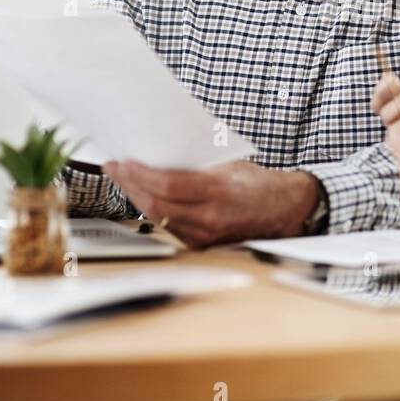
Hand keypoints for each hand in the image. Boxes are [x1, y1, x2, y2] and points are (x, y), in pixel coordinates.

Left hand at [100, 159, 318, 248]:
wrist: (284, 211)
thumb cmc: (259, 183)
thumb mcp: (229, 164)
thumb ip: (196, 165)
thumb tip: (159, 155)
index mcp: (220, 191)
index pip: (167, 186)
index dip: (139, 174)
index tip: (122, 161)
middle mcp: (211, 218)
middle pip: (156, 206)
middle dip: (129, 185)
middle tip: (114, 168)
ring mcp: (206, 236)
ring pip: (158, 219)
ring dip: (136, 198)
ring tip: (123, 179)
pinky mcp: (202, 245)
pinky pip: (168, 227)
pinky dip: (152, 211)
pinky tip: (143, 196)